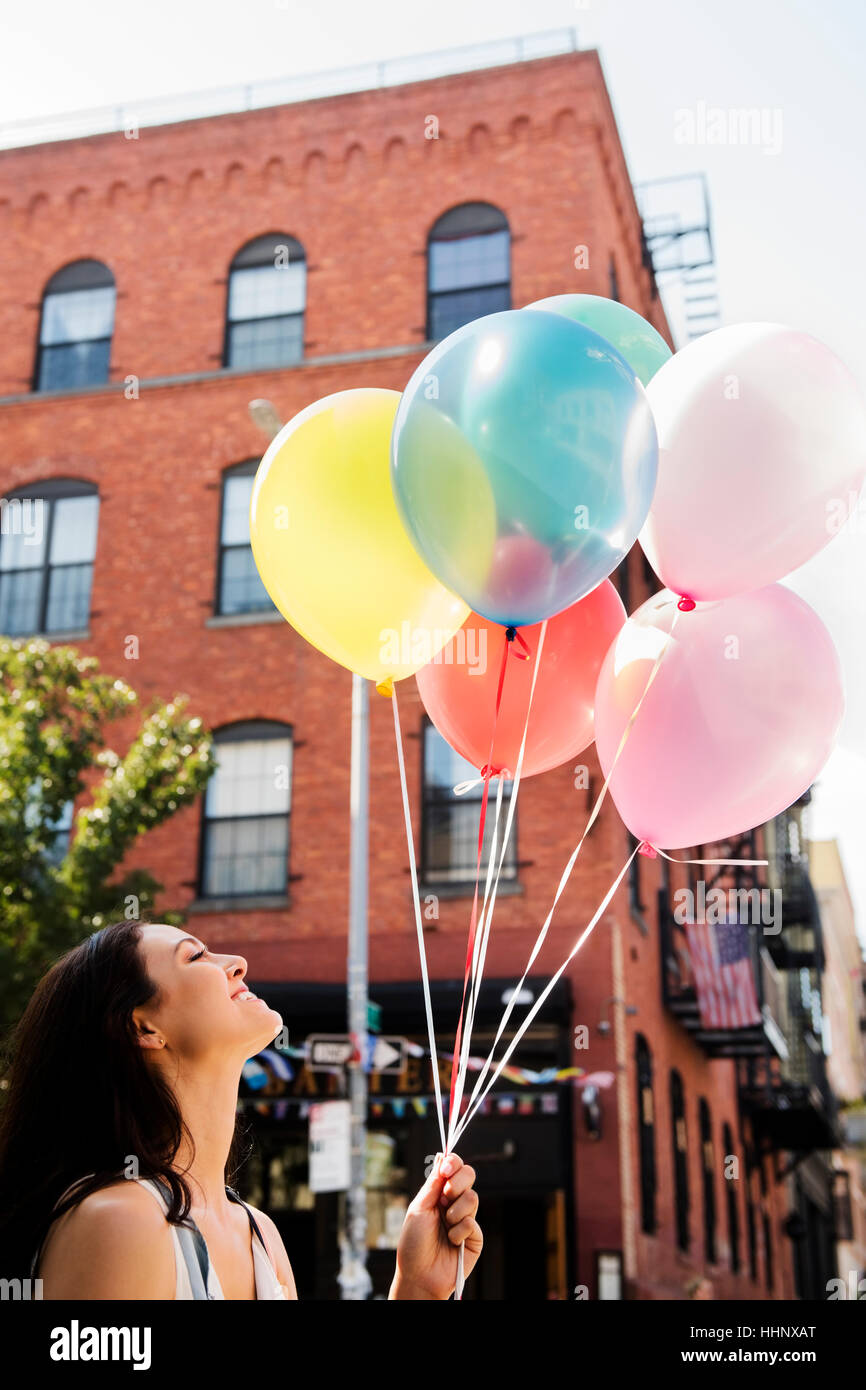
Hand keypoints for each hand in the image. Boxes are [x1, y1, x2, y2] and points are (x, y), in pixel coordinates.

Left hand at [390, 1152, 481, 1299]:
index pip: (454, 1168)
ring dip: (455, 1212)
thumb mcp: (419, 1208)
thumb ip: (433, 1183)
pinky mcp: (475, 1237)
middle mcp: (454, 1203)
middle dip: (457, 1184)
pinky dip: (458, 1232)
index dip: (454, 1163)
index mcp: (439, 1194)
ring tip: (445, 1227)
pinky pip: (472, 1223)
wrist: (419, 1275)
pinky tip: (451, 1243)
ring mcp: (466, 1218)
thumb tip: (442, 1155)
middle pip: (469, 1175)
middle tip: (444, 1199)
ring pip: (473, 1198)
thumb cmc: (414, 1243)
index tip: (446, 1169)